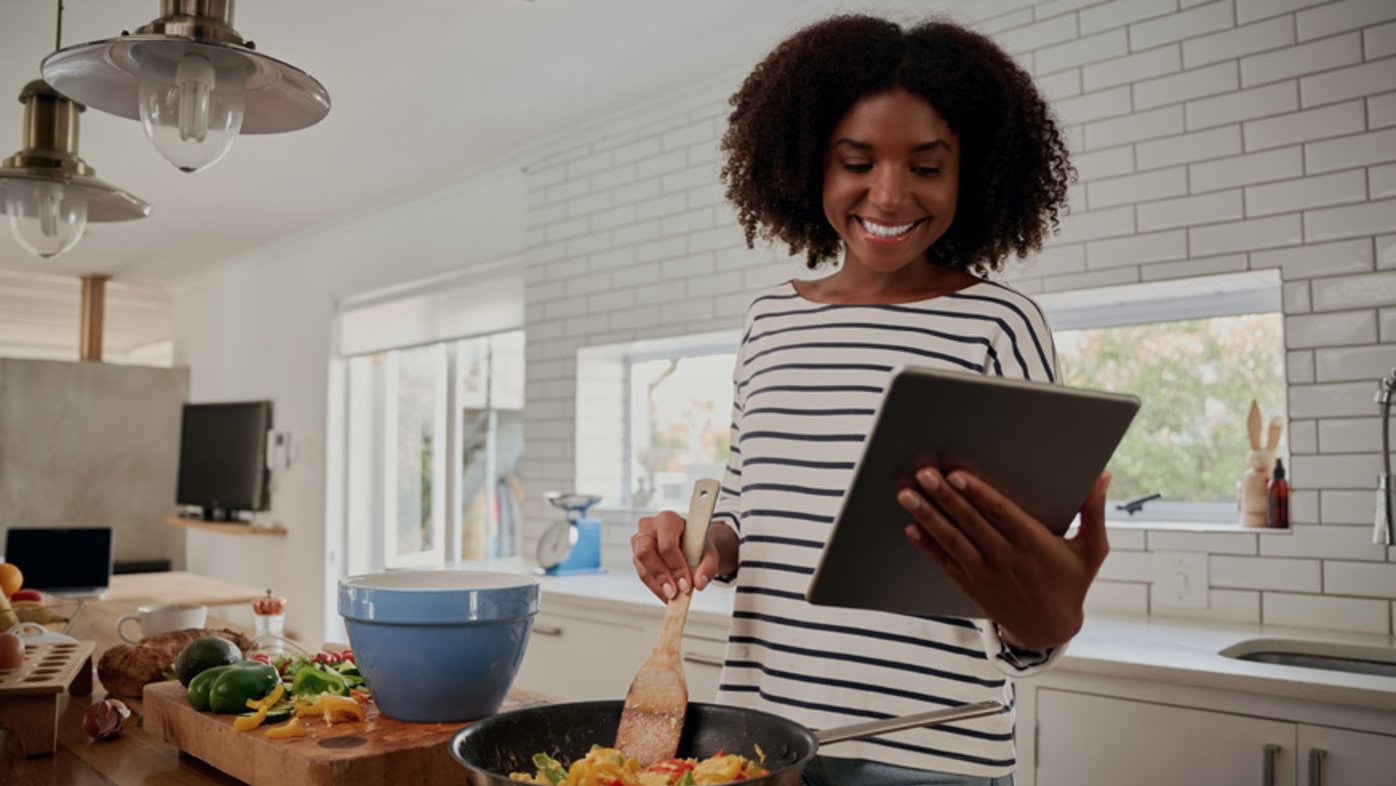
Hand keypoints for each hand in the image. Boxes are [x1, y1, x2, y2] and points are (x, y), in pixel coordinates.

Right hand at [630, 511, 727, 601]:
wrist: (690, 544)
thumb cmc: (697, 544)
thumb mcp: (709, 553)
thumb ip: (708, 566)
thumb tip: (699, 583)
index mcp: (668, 520)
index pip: (667, 544)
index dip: (676, 566)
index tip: (686, 585)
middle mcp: (649, 526)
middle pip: (645, 552)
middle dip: (661, 576)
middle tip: (674, 593)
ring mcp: (639, 540)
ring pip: (640, 565)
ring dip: (656, 584)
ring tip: (672, 597)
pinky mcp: (636, 555)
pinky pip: (642, 573)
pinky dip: (655, 587)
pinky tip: (667, 595)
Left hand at [899, 468, 1111, 650]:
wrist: (1049, 630)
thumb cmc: (1071, 583)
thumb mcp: (1092, 550)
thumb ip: (1093, 512)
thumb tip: (1103, 476)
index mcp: (1035, 544)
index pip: (1000, 513)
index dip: (977, 493)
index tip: (957, 474)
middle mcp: (1006, 558)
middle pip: (970, 522)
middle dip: (944, 497)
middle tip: (923, 474)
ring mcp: (985, 573)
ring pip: (952, 540)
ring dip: (927, 516)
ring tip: (907, 494)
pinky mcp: (970, 584)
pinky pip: (944, 562)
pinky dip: (926, 545)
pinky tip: (910, 528)